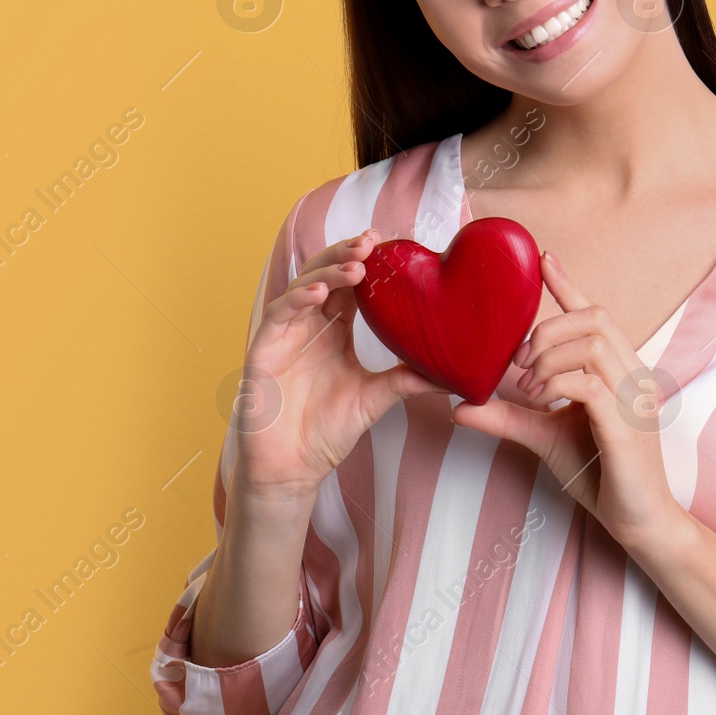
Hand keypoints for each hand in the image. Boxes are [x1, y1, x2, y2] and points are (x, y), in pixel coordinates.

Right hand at [235, 229, 440, 499]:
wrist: (292, 470)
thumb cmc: (325, 432)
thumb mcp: (375, 399)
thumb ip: (406, 379)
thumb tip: (453, 374)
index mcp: (333, 331)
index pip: (348, 286)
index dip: (364, 263)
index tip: (386, 246)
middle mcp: (308, 327)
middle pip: (324, 276)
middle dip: (345, 256)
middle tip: (370, 244)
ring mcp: (284, 336)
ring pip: (302, 288)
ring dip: (326, 272)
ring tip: (354, 266)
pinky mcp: (262, 351)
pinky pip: (277, 315)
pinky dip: (297, 300)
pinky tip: (319, 293)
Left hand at [448, 250, 682, 550]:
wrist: (640, 521)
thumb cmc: (600, 475)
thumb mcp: (545, 437)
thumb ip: (507, 416)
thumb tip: (457, 406)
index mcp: (619, 371)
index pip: (596, 314)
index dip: (568, 284)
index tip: (543, 258)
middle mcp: (633, 376)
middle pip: (595, 317)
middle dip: (547, 328)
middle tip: (517, 361)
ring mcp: (634, 399)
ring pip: (591, 342)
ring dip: (549, 356)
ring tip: (527, 385)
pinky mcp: (626, 425)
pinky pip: (589, 383)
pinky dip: (556, 383)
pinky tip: (539, 399)